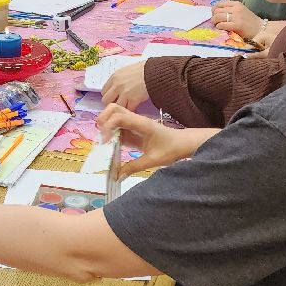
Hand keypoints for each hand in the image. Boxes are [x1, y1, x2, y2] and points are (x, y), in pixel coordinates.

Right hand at [95, 104, 209, 175]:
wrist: (183, 144)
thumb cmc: (171, 149)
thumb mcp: (153, 160)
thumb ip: (134, 167)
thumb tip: (117, 176)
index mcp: (142, 124)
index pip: (119, 117)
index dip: (108, 126)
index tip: (105, 141)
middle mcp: (136, 120)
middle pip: (114, 109)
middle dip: (103, 119)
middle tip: (101, 137)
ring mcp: (134, 123)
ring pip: (114, 116)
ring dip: (106, 125)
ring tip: (104, 142)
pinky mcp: (134, 130)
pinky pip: (119, 127)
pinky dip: (111, 133)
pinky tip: (111, 146)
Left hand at [101, 60, 149, 108]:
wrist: (155, 72)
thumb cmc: (144, 69)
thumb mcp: (127, 71)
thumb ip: (120, 79)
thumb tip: (116, 87)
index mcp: (114, 77)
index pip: (103, 91)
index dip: (109, 96)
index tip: (114, 98)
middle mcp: (117, 85)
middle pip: (106, 100)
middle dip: (112, 104)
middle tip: (119, 104)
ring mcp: (124, 93)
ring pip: (116, 106)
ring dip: (122, 108)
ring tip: (127, 108)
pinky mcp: (133, 99)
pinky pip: (128, 109)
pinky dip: (131, 110)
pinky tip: (135, 108)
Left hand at [211, 0, 263, 40]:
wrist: (260, 29)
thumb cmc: (249, 21)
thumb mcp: (240, 11)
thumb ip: (229, 9)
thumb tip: (215, 12)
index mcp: (236, 4)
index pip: (219, 3)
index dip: (214, 9)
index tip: (214, 15)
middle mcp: (236, 8)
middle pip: (217, 10)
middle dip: (213, 16)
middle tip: (215, 22)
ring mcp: (237, 17)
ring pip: (218, 17)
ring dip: (215, 22)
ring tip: (217, 25)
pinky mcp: (237, 25)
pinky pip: (222, 24)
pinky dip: (219, 27)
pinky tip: (221, 28)